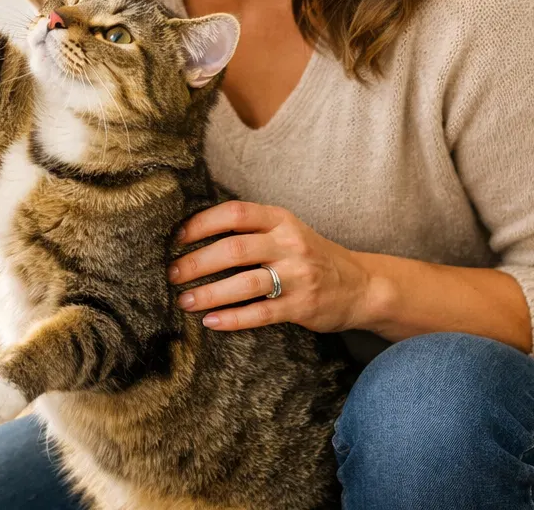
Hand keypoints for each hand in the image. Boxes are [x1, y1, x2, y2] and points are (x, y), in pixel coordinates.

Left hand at [169, 201, 373, 332]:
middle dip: (197, 262)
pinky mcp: (302, 306)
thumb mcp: (286, 231)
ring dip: (209, 293)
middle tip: (171, 274)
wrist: (362, 285)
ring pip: (245, 283)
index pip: (235, 212)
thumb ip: (251, 229)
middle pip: (234, 248)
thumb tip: (194, 236)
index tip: (176, 238)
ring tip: (184, 301)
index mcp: (280, 219)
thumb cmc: (310, 256)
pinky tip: (211, 321)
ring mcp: (297, 275)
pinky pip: (261, 313)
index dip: (201, 223)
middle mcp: (289, 243)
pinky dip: (233, 319)